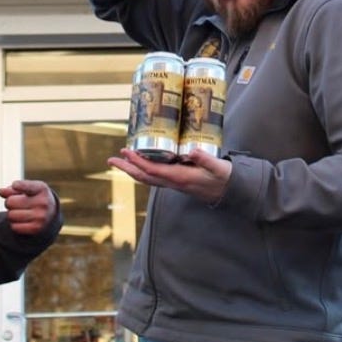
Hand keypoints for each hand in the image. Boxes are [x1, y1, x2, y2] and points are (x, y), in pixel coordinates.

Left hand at [0, 179, 56, 234]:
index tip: (15, 185)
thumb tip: (0, 191)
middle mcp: (43, 202)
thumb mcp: (27, 189)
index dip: (19, 185)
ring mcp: (41, 216)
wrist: (50, 214)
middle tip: (17, 203)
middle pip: (10, 202)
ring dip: (11, 214)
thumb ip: (12, 189)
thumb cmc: (34, 197)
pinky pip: (14, 227)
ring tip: (20, 211)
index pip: (27, 186)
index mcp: (42, 189)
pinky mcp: (36, 228)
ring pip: (11, 215)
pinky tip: (22, 220)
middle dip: (10, 202)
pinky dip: (14, 224)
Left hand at [107, 148, 231, 204]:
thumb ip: (206, 159)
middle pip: (144, 177)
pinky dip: (143, 169)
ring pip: (147, 178)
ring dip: (132, 169)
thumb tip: (193, 150)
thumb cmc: (224, 177)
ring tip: (120, 160)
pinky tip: (140, 162)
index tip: (126, 152)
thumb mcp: (218, 167)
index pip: (153, 170)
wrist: (230, 191)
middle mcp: (173, 182)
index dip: (138, 162)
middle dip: (127, 168)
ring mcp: (174, 183)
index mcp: (180, 178)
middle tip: (111, 159)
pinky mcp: (177, 180)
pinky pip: (154, 176)